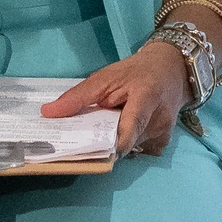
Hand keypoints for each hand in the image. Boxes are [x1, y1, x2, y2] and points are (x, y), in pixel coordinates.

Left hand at [48, 42, 193, 156]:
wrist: (174, 69)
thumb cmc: (137, 71)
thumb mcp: (106, 76)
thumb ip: (79, 96)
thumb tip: (47, 114)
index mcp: (146, 96)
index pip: (130, 127)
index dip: (111, 143)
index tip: (91, 150)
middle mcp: (159, 119)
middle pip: (124, 142)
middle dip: (104, 142)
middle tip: (88, 134)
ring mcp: (164, 133)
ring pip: (129, 149)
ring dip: (115, 142)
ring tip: (111, 125)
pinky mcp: (163, 143)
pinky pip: (138, 152)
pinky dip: (127, 145)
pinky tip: (125, 131)